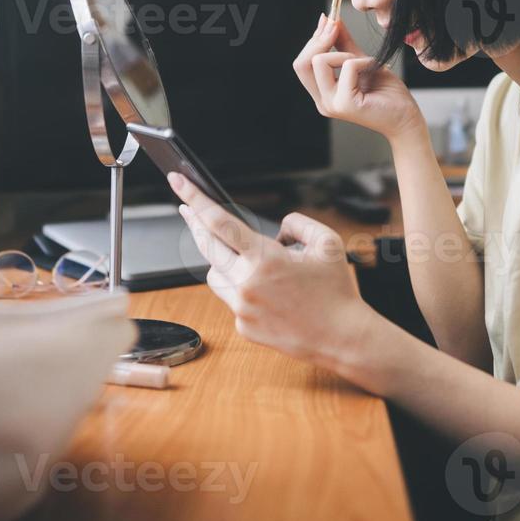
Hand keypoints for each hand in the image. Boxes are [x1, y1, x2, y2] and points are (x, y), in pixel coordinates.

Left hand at [168, 171, 374, 367]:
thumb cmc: (336, 291)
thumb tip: (277, 229)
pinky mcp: (243, 326)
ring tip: (248, 261)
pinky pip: (230, 298)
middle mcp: (246, 283)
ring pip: (214, 274)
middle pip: (206, 246)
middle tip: (188, 209)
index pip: (219, 221)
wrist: (342, 338)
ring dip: (223, 261)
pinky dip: (241, 288)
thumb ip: (298, 223)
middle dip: (194, 223)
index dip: (195, 198)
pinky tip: (267, 293)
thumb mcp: (327, 243)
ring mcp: (241, 308)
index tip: (178, 182)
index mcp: (265, 258)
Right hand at [292, 14, 424, 144]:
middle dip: (319, 40)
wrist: (406, 118)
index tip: (329, 19)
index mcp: (323, 93)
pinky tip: (374, 67)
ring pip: (319, 62)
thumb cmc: (387, 94)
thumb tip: (330, 20)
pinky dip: (361, 61)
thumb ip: (343, 44)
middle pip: (302, 63)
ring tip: (364, 62)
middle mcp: (323, 101)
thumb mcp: (361, 62)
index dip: (314, 39)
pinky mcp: (346, 104)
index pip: (302, 63)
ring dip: (344, 54)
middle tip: (337, 27)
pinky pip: (346, 67)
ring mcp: (332, 104)